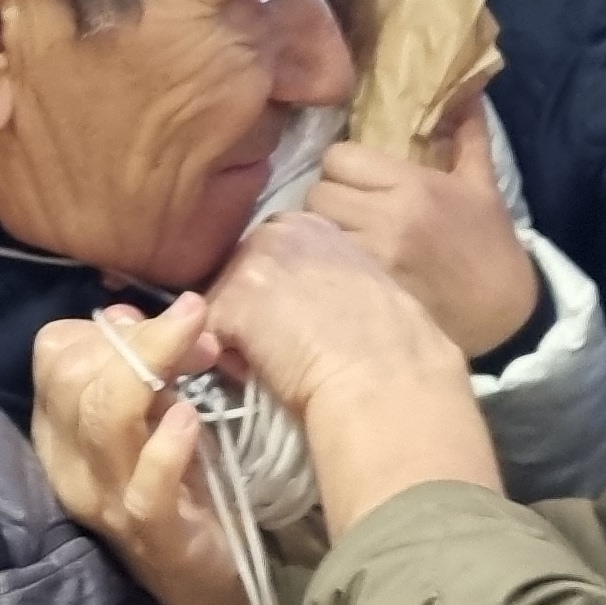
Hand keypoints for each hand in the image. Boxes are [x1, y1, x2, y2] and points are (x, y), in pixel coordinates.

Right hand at [30, 295, 262, 604]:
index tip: (175, 324)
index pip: (55, 352)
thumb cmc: (188, 489)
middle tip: (199, 330)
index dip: (111, 327)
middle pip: (73, 375)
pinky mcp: (152, 536)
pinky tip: (190, 418)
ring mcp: (107, 504)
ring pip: (103, 418)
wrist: (219, 586)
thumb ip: (142, 366)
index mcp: (61, 431)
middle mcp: (71, 466)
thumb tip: (138, 312)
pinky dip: (167, 446)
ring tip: (202, 350)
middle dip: (139, 339)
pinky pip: (145, 485)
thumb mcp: (157, 417)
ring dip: (154, 369)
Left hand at [204, 212, 464, 415]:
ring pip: (220, 302)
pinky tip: (268, 373)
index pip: (270, 253)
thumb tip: (303, 305)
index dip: (276, 293)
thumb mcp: (364, 287)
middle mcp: (280, 229)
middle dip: (250, 306)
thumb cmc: (394, 348)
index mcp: (317, 225)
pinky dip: (232, 362)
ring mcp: (251, 262)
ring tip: (280, 361)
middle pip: (238, 272)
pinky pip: (211, 337)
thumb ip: (326, 278)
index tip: (300, 323)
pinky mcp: (230, 301)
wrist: (388, 380)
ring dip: (238, 333)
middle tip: (287, 345)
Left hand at [303, 100, 537, 357]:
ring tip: (339, 237)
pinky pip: (322, 266)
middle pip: (318, 193)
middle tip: (343, 210)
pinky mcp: (366, 292)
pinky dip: (324, 262)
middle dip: (326, 199)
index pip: (339, 158)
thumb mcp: (483, 185)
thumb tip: (468, 90)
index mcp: (414, 186)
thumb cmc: (491, 245)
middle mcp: (388, 219)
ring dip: (320, 232)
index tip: (354, 179)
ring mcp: (373, 259)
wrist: (506, 314)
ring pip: (313, 231)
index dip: (341, 166)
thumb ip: (469, 135)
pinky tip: (339, 266)